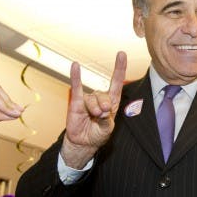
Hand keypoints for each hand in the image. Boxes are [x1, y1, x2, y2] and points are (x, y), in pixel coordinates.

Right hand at [60, 51, 127, 167]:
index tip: (121, 53)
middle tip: (102, 115)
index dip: (119, 68)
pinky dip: (76, 77)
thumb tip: (102, 110)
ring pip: (93, 99)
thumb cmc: (98, 134)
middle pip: (105, 95)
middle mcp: (100, 98)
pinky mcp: (76, 102)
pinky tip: (75, 66)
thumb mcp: (107, 129)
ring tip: (94, 116)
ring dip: (94, 108)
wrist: (84, 143)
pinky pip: (76, 87)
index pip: (116, 82)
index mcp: (112, 102)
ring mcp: (89, 99)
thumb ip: (107, 120)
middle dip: (105, 106)